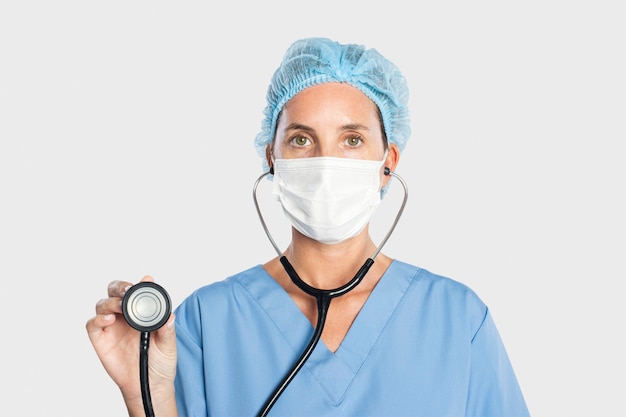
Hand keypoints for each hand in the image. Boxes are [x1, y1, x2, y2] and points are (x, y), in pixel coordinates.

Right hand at [86, 276, 177, 415]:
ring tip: (119, 307)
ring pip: (102, 304)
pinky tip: (108, 319)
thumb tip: (170, 316)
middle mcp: (125, 316)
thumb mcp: (168, 345)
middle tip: (127, 290)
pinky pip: (93, 325)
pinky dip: (98, 319)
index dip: (139, 284)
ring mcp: (112, 327)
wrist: (150, 385)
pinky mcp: (101, 340)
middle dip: (119, 287)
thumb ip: (167, 330)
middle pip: (115, 292)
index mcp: (142, 312)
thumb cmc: (160, 362)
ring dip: (110, 302)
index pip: (136, 291)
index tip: (146, 280)